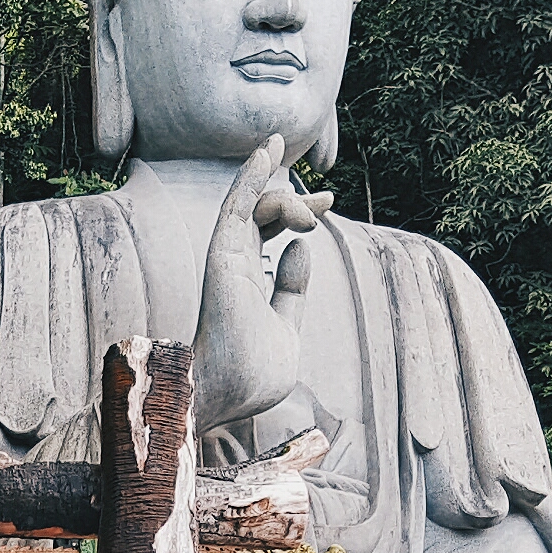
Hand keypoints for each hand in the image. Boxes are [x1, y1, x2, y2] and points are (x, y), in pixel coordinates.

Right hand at [192, 134, 330, 428]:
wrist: (230, 399)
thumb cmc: (252, 377)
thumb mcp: (287, 329)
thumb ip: (292, 291)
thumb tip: (303, 248)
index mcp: (246, 282)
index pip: (268, 232)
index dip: (297, 212)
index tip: (326, 204)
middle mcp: (233, 267)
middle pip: (261, 213)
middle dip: (296, 199)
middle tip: (328, 197)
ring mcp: (227, 262)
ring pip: (251, 205)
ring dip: (283, 192)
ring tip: (319, 205)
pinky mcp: (223, 261)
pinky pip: (235, 210)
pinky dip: (248, 179)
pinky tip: (264, 153)